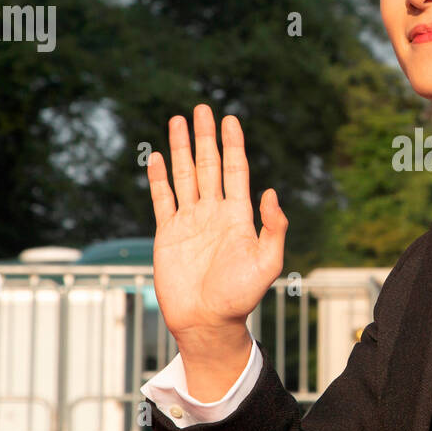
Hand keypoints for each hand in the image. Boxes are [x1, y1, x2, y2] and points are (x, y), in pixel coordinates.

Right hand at [147, 104, 287, 348]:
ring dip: (182, 149)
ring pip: (185, 176)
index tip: (230, 119)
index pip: (235, 171)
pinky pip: (162, 199)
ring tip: (177, 121)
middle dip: (205, 137)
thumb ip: (273, 227)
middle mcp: (213, 213)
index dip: (232, 145)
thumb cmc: (240, 297)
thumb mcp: (268, 262)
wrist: (207, 322)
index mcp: (238, 216)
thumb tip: (271, 192)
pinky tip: (158, 157)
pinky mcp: (168, 234)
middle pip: (208, 165)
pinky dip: (159, 178)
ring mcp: (190, 222)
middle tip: (201, 108)